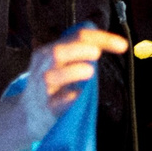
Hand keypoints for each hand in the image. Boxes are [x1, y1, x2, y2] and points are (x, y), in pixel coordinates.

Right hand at [14, 25, 125, 143]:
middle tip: (97, 54)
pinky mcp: (47, 108)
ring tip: (89, 72)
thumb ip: (83, 52)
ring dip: (73, 71)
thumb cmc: (53, 86)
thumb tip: (115, 43)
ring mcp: (43, 88)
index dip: (102, 38)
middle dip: (80, 50)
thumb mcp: (63, 63)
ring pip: (52, 75)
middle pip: (58, 51)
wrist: (29, 114)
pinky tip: (77, 95)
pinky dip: (68, 98)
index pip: (77, 36)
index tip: (122, 45)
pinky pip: (56, 102)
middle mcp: (44, 66)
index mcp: (51, 51)